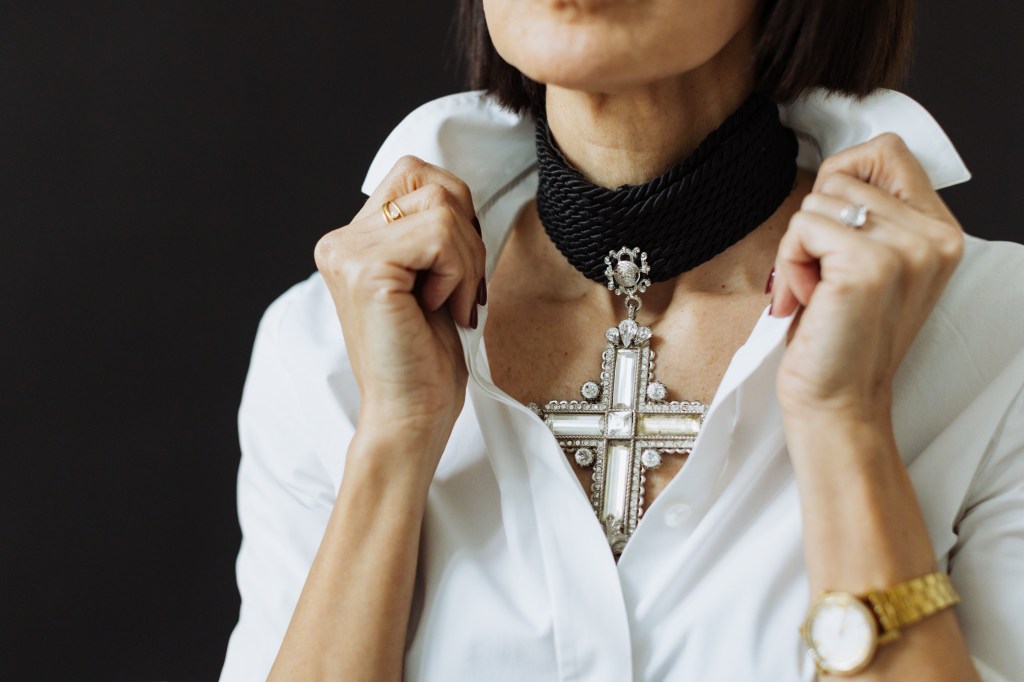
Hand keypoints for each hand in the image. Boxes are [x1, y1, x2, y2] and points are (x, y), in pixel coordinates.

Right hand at [314, 155, 485, 459]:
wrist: (411, 413)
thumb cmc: (425, 357)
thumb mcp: (430, 277)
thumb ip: (432, 230)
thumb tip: (458, 193)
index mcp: (353, 241)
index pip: (415, 172)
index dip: (456, 211)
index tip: (459, 266)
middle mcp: (341, 242)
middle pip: (432, 182)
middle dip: (467, 234)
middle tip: (460, 289)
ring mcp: (348, 253)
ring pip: (442, 208)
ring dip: (466, 261)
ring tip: (450, 304)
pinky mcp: (366, 270)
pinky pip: (441, 237)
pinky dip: (458, 275)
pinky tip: (440, 309)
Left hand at [770, 133, 964, 425]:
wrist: (837, 402)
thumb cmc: (839, 337)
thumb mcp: (867, 265)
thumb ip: (867, 216)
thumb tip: (834, 171)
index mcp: (939, 231)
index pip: (888, 150)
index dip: (843, 175)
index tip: (830, 228)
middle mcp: (934, 236)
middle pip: (843, 173)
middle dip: (813, 223)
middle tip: (822, 276)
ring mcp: (907, 249)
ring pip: (817, 200)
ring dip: (799, 248)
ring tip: (817, 293)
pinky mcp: (870, 265)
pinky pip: (802, 227)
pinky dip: (790, 263)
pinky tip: (806, 300)